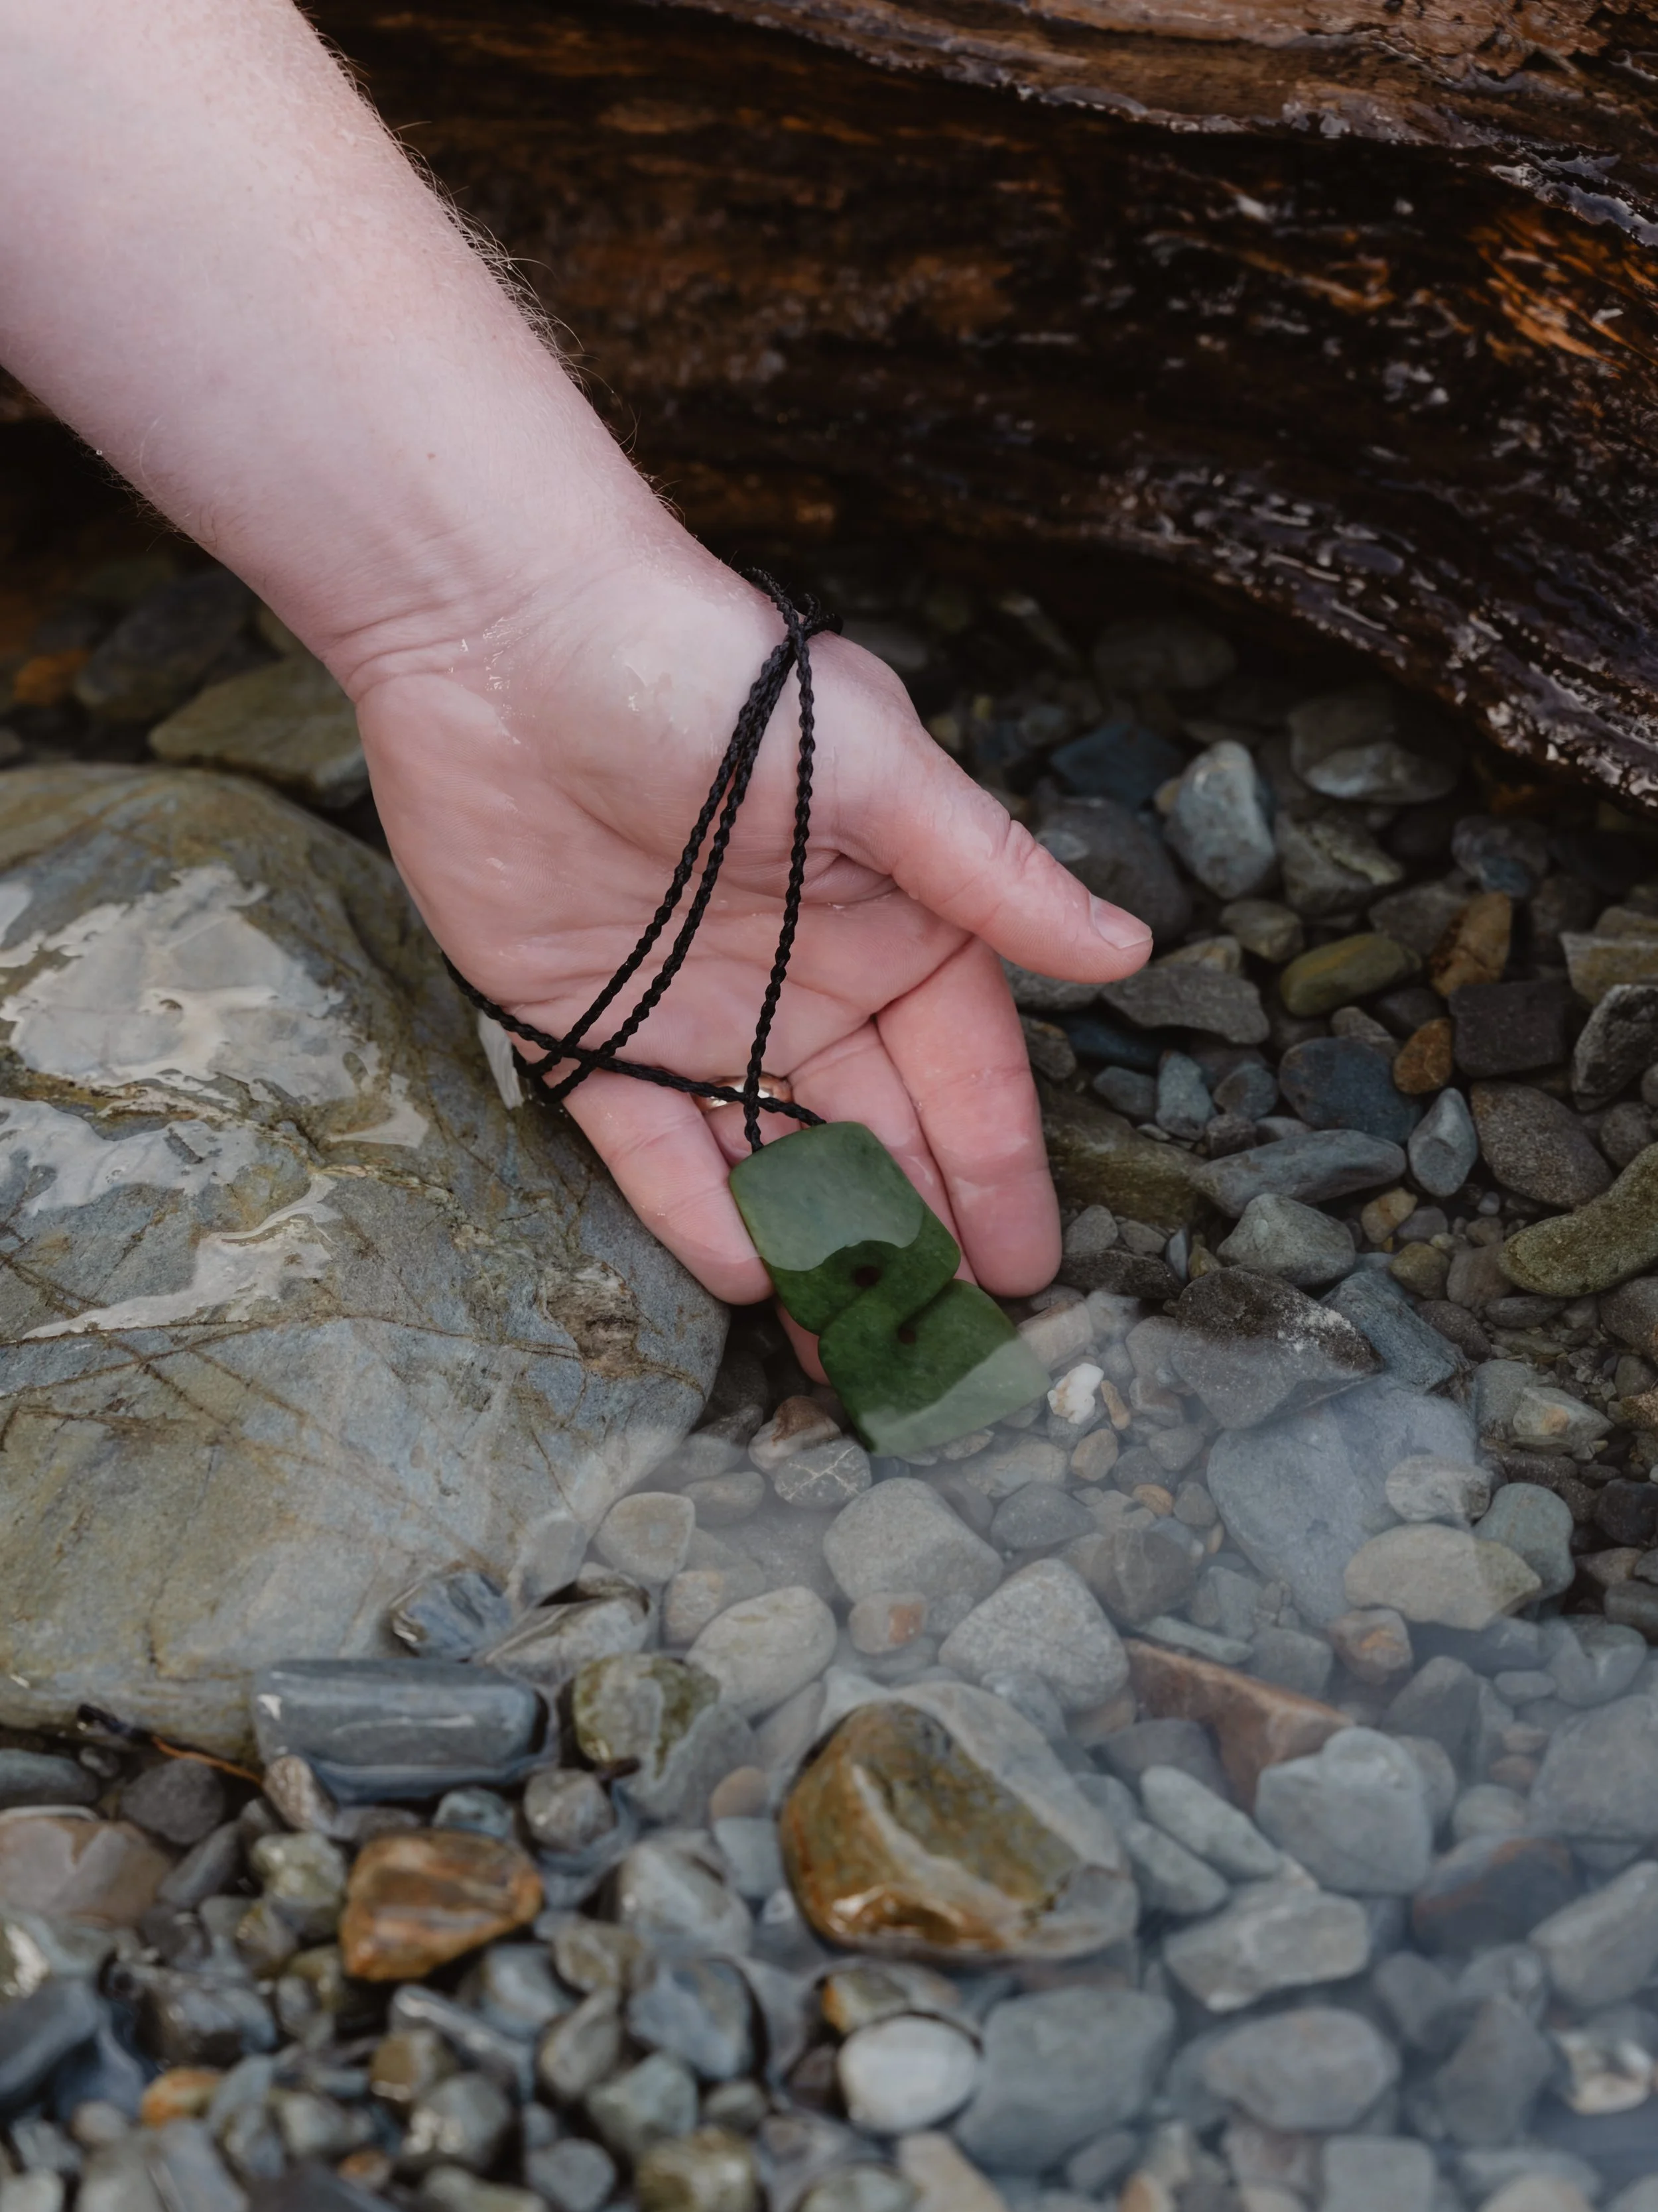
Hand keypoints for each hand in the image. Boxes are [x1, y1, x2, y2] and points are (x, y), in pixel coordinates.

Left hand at [349, 539, 1152, 1302]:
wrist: (503, 633)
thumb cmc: (706, 677)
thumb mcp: (873, 769)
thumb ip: (987, 876)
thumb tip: (1128, 951)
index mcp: (892, 922)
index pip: (962, 1076)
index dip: (994, 1174)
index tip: (1024, 1270)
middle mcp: (805, 981)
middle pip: (875, 1140)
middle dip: (914, 1244)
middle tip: (945, 1352)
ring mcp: (696, 1013)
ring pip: (769, 1163)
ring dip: (813, 1256)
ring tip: (853, 1357)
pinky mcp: (585, 1028)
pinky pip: (650, 1148)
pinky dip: (694, 1213)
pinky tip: (748, 1280)